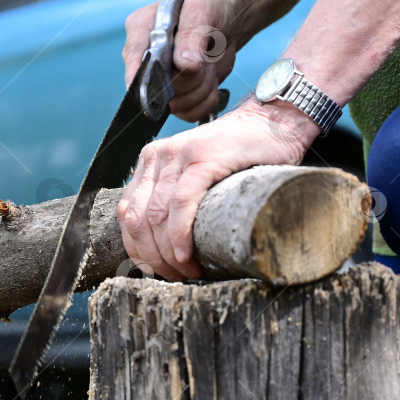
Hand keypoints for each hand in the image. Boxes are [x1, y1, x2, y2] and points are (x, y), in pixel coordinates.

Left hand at [117, 98, 320, 280]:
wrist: (273, 122)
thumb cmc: (240, 158)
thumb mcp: (198, 177)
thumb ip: (179, 199)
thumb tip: (169, 247)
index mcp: (151, 163)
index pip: (127, 215)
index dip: (138, 251)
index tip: (159, 272)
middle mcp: (158, 156)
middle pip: (137, 219)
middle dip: (152, 258)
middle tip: (176, 278)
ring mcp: (178, 155)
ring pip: (156, 215)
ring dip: (167, 253)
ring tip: (188, 272)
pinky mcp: (203, 157)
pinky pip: (181, 202)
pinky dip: (180, 233)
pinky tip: (186, 254)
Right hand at [122, 0, 236, 121]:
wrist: (227, 23)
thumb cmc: (210, 8)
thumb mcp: (203, 12)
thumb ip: (192, 36)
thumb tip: (185, 66)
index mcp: (141, 29)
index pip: (133, 57)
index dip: (142, 76)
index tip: (159, 87)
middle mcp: (145, 57)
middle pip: (161, 87)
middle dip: (192, 78)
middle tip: (205, 59)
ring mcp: (159, 80)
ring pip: (177, 104)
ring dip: (202, 89)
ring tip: (209, 66)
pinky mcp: (176, 96)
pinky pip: (189, 113)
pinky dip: (206, 101)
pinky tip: (211, 82)